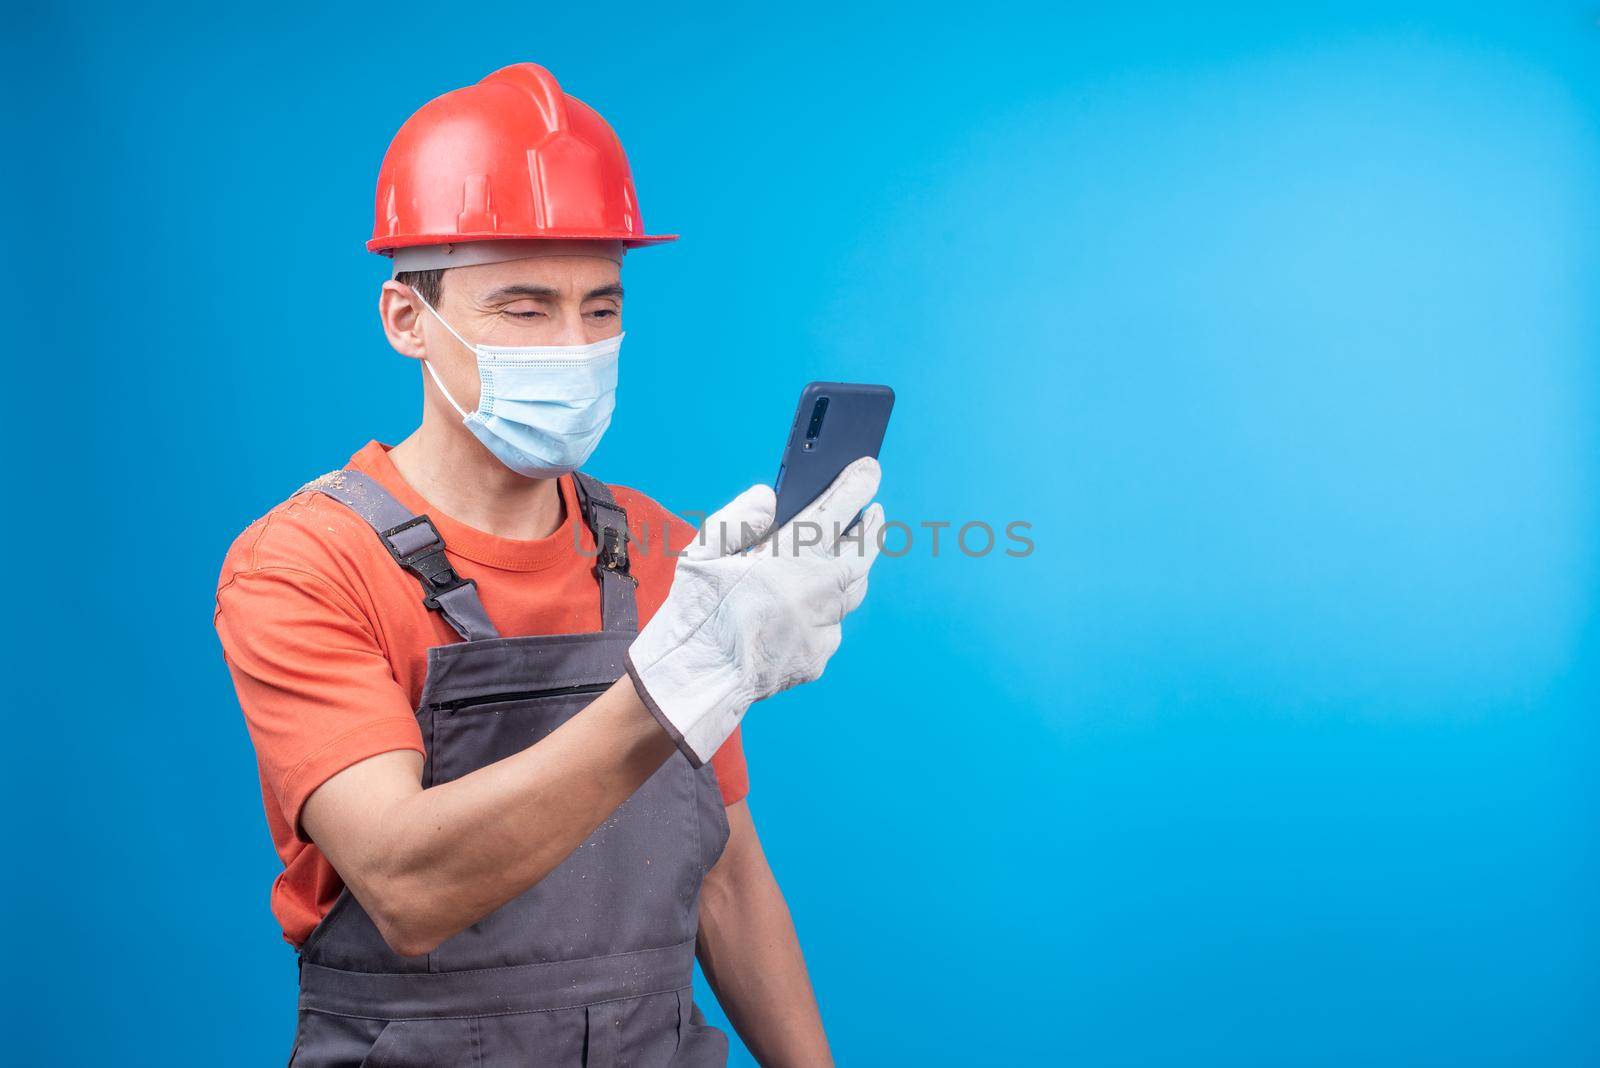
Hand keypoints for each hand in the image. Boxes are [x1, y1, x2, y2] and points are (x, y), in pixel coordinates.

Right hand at [625, 457, 884, 764]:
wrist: (694, 683)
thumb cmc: (694, 615)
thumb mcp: (701, 553)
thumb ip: (738, 517)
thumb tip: (771, 497)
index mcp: (788, 560)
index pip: (835, 512)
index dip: (856, 486)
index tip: (869, 468)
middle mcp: (816, 592)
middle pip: (861, 553)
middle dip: (871, 528)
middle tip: (874, 512)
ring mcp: (823, 628)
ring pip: (852, 591)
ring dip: (853, 569)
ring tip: (848, 554)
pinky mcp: (819, 656)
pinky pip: (832, 626)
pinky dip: (826, 611)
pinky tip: (808, 608)